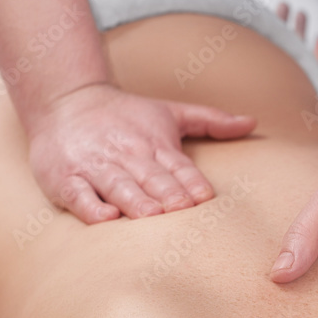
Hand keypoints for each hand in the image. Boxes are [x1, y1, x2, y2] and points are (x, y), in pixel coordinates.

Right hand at [26, 83, 255, 222]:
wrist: (65, 100)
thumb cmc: (125, 114)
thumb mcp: (169, 111)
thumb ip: (211, 120)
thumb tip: (253, 122)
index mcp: (154, 143)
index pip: (177, 166)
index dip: (190, 182)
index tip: (203, 198)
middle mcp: (127, 154)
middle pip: (150, 178)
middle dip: (166, 195)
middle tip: (181, 211)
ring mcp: (95, 166)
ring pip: (117, 186)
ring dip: (134, 201)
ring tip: (151, 216)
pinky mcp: (65, 178)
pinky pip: (78, 195)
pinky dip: (91, 207)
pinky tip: (106, 218)